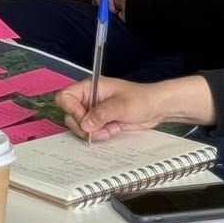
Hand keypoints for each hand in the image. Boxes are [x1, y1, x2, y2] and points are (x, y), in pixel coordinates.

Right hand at [56, 74, 215, 141]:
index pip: (66, 97)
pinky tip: (113, 131)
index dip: (72, 110)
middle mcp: (89, 98)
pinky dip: (99, 135)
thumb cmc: (141, 99)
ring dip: (93, 132)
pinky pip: (91, 131)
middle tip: (101, 129)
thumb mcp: (121, 106)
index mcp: (90, 87)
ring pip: (80, 126)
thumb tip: (84, 125)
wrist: (157, 108)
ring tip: (111, 130)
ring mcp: (94, 111)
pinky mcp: (101, 122)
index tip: (86, 120)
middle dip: (84, 126)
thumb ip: (100, 114)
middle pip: (70, 115)